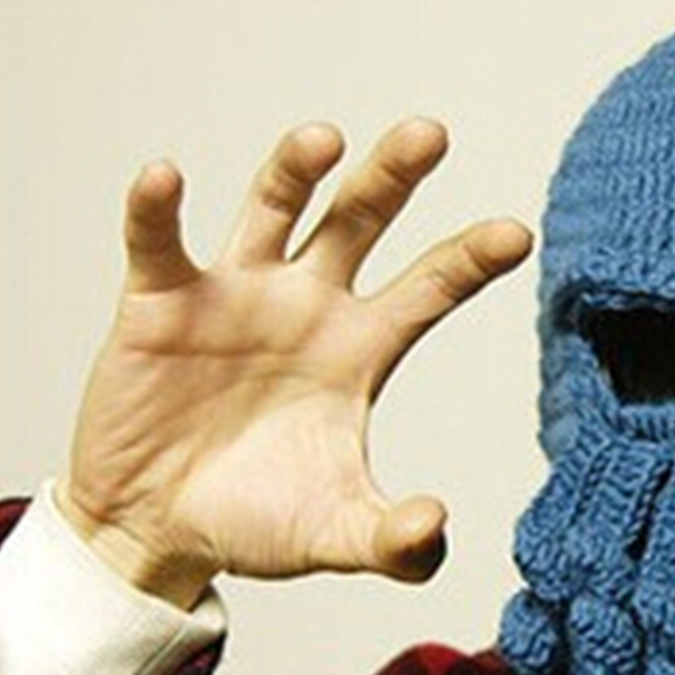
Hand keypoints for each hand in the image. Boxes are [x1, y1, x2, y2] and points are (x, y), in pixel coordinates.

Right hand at [61, 120, 531, 608]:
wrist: (155, 534)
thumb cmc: (256, 523)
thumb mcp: (335, 534)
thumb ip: (393, 541)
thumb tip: (435, 525)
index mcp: (362, 349)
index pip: (431, 287)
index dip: (471, 258)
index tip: (519, 232)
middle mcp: (308, 305)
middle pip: (360, 221)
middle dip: (393, 176)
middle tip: (431, 133)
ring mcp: (236, 295)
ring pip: (273, 211)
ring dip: (294, 171)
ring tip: (322, 139)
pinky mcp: (161, 304)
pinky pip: (160, 244)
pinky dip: (156, 209)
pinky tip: (164, 176)